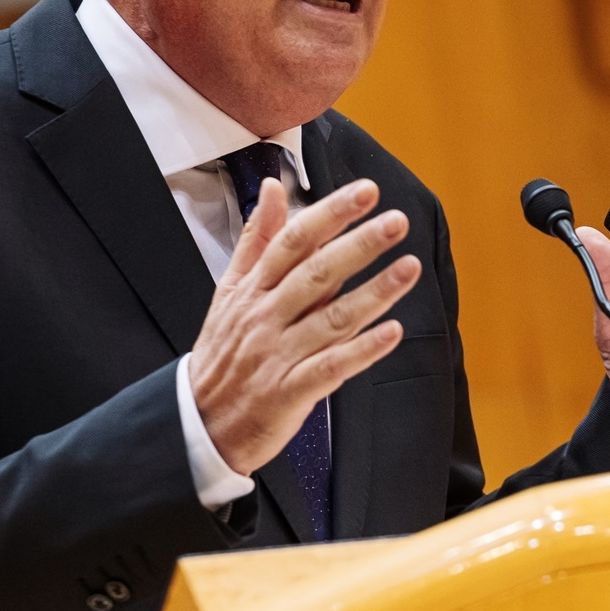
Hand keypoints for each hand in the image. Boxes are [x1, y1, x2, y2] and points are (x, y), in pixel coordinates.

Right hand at [189, 177, 417, 474]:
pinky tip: (393, 332)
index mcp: (253, 289)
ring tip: (410, 267)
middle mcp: (265, 317)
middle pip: (316, 273)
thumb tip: (272, 187)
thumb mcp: (229, 291)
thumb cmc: (223, 353)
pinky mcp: (289, 393)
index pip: (294, 241)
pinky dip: (362, 350)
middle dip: (359, 244)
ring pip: (330, 318)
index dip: (330, 213)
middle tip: (397, 221)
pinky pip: (330, 368)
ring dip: (374, 292)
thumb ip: (257, 239)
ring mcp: (277, 355)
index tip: (366, 191)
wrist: (199, 422)